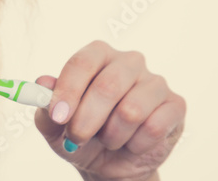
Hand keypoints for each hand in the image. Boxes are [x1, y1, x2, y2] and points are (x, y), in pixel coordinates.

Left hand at [34, 41, 185, 180]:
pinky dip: (135, 145)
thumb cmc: (80, 134)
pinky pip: (154, 128)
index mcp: (97, 55)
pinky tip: (132, 143)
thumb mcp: (55, 126)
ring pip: (131, 111)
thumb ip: (45, 105)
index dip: (68, 90)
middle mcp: (128, 61)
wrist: (110, 162)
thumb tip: (42, 83)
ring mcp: (155, 81)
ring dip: (112, 136)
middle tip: (76, 138)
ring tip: (108, 139)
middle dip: (87, 119)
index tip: (58, 116)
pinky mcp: (175, 104)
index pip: (82, 62)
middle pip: (107, 86)